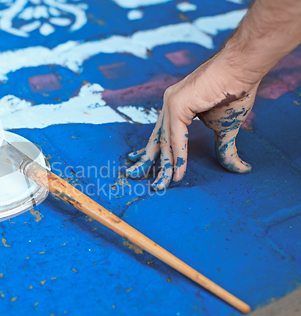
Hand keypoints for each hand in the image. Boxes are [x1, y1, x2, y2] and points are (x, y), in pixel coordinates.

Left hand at [126, 52, 260, 189]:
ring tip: (160, 185)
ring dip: (163, 166)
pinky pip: (176, 136)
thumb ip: (224, 149)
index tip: (139, 162)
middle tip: (135, 176)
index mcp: (176, 107)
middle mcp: (169, 104)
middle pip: (156, 138)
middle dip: (146, 160)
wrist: (243, 68)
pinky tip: (177, 172)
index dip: (151, 150)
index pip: (160, 133)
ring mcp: (171, 103)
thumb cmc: (235, 92)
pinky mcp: (178, 104)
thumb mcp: (226, 128)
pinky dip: (178, 156)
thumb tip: (240, 169)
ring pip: (165, 140)